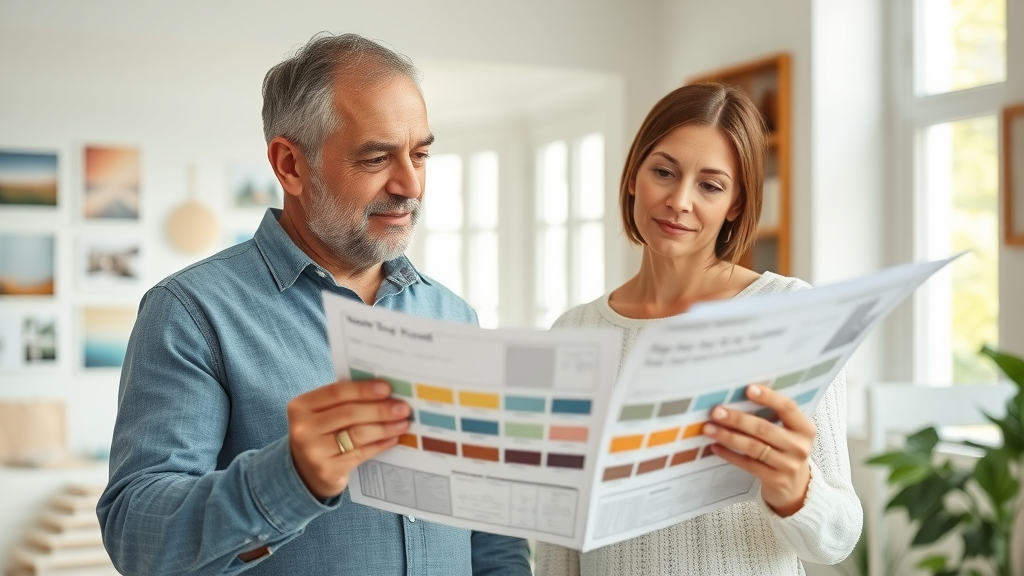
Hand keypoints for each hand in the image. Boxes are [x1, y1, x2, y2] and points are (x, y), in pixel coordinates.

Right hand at [287, 379, 410, 499]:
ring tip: (403, 423)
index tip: (387, 388)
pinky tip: (393, 438)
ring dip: (384, 428)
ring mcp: (313, 452)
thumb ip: (345, 400)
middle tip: (402, 408)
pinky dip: (379, 445)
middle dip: (379, 409)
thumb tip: (385, 391)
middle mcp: (303, 429)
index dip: (363, 389)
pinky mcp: (327, 471)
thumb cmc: (321, 432)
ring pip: (357, 435)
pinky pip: (360, 454)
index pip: (336, 392)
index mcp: (301, 406)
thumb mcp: (322, 413)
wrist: (305, 471)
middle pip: (348, 414)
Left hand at [702, 384, 815, 516]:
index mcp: (804, 428)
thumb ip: (772, 416)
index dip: (769, 397)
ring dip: (728, 436)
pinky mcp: (775, 479)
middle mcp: (799, 446)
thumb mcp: (788, 432)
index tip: (748, 389)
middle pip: (764, 428)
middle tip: (716, 412)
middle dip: (737, 419)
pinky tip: (715, 446)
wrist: (795, 485)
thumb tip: (738, 396)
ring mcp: (788, 465)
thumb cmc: (785, 449)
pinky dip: (729, 454)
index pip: (788, 408)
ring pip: (753, 447)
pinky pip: (748, 464)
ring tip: (709, 428)